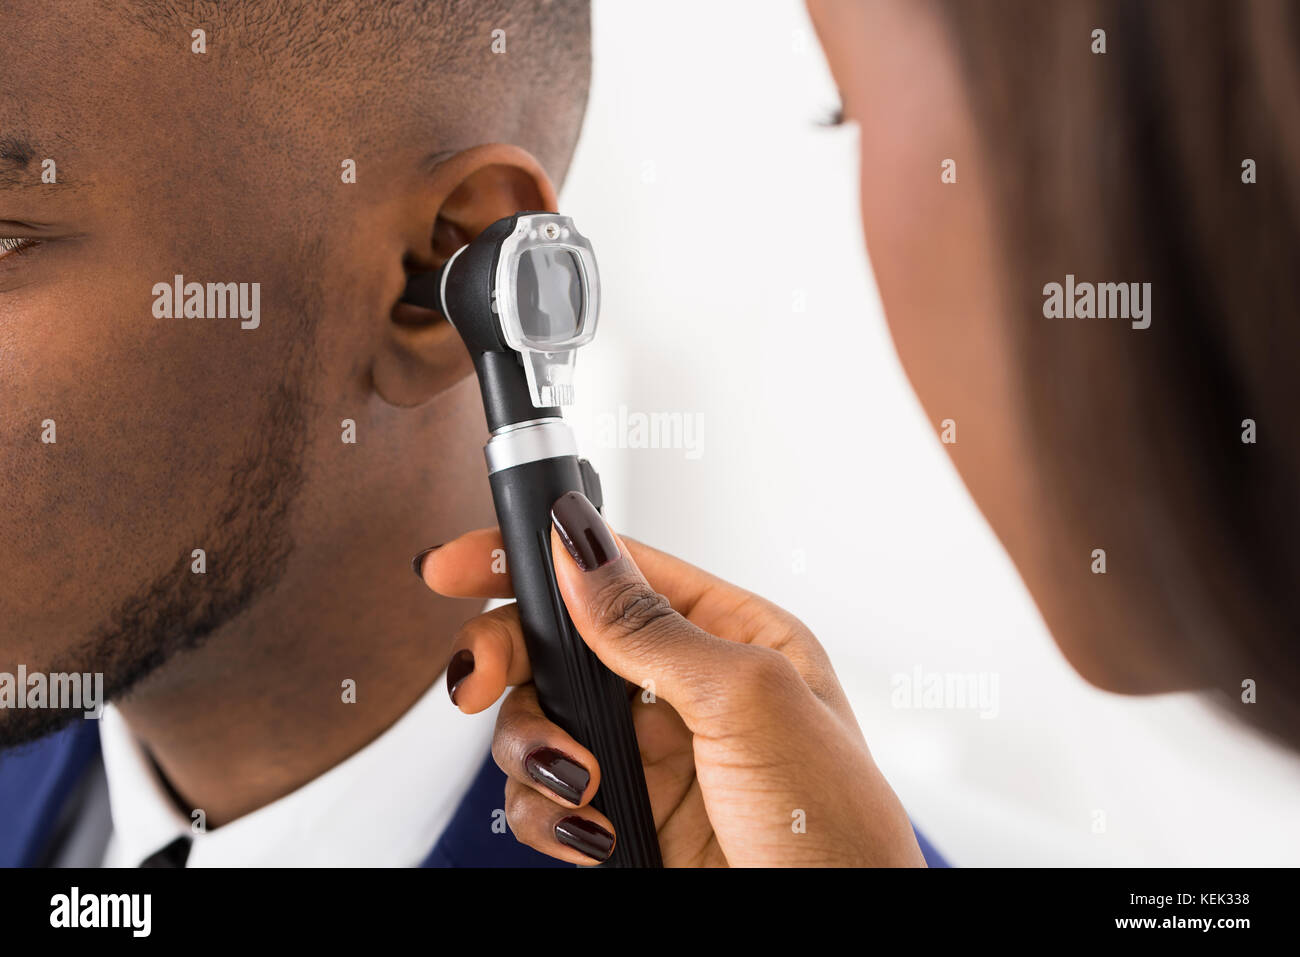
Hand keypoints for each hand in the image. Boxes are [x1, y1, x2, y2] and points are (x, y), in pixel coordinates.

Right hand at [417, 490, 924, 866]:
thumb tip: (578, 550)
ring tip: (582, 783)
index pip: (613, 569)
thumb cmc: (837, 831)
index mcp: (729, 635)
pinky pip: (546, 796)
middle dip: (506, 659)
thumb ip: (653, 627)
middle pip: (557, 642)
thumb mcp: (751, 703)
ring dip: (536, 752)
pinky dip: (551, 815)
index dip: (529, 556)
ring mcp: (648, 755)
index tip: (457, 565)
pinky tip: (597, 832)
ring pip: (538, 720)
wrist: (831, 936)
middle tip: (473, 683)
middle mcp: (682, 687)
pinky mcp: (624, 816)